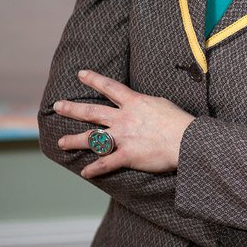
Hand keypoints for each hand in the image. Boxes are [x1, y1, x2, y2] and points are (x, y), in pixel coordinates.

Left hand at [53, 70, 194, 178]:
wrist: (188, 140)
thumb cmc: (180, 122)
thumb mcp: (161, 104)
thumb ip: (145, 104)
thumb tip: (139, 104)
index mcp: (134, 103)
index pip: (109, 87)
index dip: (94, 79)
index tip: (80, 74)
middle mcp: (124, 118)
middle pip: (92, 111)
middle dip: (72, 108)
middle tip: (58, 105)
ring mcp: (123, 137)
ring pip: (92, 138)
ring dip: (74, 140)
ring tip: (61, 142)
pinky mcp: (127, 155)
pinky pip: (106, 163)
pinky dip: (94, 169)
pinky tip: (85, 173)